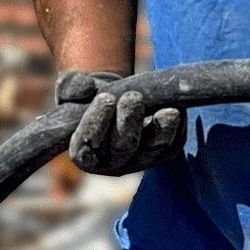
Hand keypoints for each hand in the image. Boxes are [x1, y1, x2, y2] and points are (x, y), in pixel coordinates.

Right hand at [55, 70, 183, 175]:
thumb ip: (71, 87)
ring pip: (151, 149)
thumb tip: (85, 87)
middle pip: (123, 148)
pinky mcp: (161, 153)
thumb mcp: (72, 89)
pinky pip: (171, 145)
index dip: (96, 124)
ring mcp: (139, 160)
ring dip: (160, 130)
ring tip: (167, 111)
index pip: (87, 146)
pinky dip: (176, 130)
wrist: (115, 96)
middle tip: (133, 97)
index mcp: (84, 153)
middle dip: (129, 122)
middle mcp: (112, 162)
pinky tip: (177, 111)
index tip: (105, 98)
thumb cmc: (88, 96)